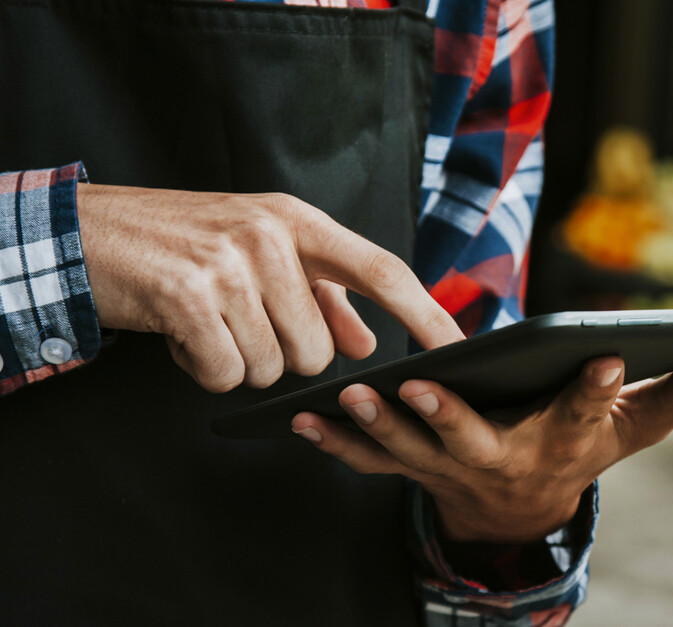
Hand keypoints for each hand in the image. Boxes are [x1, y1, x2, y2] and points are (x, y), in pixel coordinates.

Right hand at [76, 184, 462, 391]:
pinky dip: (203, 368)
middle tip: (239, 321)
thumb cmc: (185, 244)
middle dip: (281, 354)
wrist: (91, 232)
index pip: (383, 270)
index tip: (459, 350)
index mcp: (298, 220)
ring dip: (238, 361)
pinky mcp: (188, 295)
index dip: (426, 314)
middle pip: (320, 350)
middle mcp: (271, 235)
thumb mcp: (262, 252)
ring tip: (207, 321)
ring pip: (273, 368)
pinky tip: (182, 334)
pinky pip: (226, 373)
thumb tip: (367, 344)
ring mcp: (230, 262)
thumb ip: (323, 297)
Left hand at [291, 354, 672, 542]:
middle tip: (421, 388)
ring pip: (411, 455)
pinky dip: (336, 444)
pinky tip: (301, 419)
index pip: (588, 411)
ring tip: (349, 395)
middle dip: (448, 419)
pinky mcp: (416, 469)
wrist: (523, 509)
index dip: (601, 386)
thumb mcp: (631, 431)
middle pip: (475, 443)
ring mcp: (453, 471)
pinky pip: (372, 463)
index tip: (612, 353)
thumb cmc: (579, 451)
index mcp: (564, 441)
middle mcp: (506, 461)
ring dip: (379, 428)